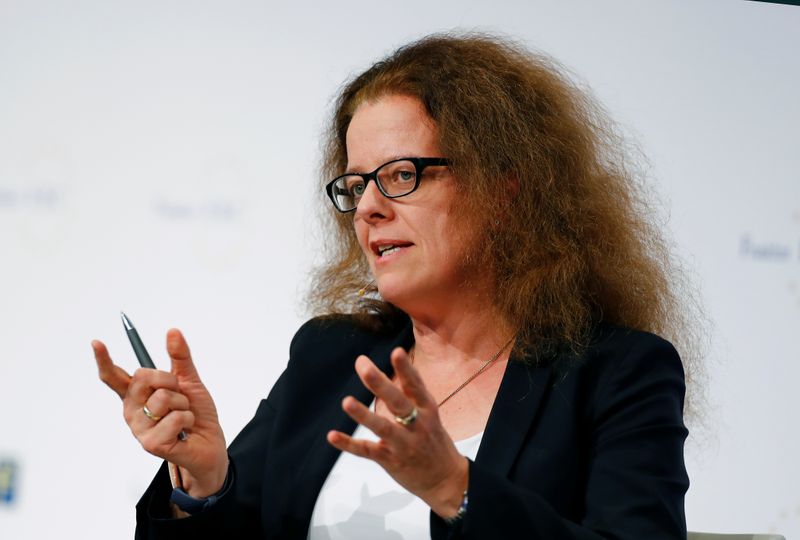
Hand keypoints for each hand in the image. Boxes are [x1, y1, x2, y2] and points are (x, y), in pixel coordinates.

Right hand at [93, 329, 227, 497]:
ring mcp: (140, 428)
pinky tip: (185, 430)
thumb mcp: (190, 381)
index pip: (114, 376)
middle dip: (169, 380)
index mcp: (137, 395)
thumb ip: (180, 357)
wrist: (210, 444)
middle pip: (142, 377)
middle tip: (179, 395)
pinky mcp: (151, 444)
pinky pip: (175, 417)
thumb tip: (172, 331)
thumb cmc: (196, 414)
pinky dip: (188, 419)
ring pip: (162, 397)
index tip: (96, 343)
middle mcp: (133, 411)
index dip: (103, 360)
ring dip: (183, 403)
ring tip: (183, 415)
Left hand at [327, 347, 468, 518]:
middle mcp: (417, 426)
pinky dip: (349, 443)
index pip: (416, 386)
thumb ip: (410, 393)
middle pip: (398, 403)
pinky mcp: (390, 461)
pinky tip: (332, 435)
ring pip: (383, 428)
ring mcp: (404, 444)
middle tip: (363, 365)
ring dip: (364, 415)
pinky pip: (367, 451)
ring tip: (346, 402)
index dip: (407, 369)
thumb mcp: (429, 414)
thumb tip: (386, 366)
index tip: (396, 352)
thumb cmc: (433, 440)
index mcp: (427, 410)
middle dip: (380, 384)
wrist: (446, 480)